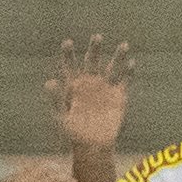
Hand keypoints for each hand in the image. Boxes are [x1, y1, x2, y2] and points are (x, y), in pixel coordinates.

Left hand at [44, 34, 133, 150]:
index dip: (68, 53)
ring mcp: (105, 88)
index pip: (70, 65)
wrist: (92, 145)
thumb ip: (56, 99)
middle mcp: (90, 82)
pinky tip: (132, 64)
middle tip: (97, 36)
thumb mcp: (61, 116)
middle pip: (92, 61)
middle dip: (95, 49)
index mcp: (74, 85)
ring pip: (112, 67)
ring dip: (118, 56)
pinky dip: (128, 73)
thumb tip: (49, 82)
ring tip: (124, 45)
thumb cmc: (74, 133)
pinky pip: (124, 82)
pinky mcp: (118, 96)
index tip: (67, 42)